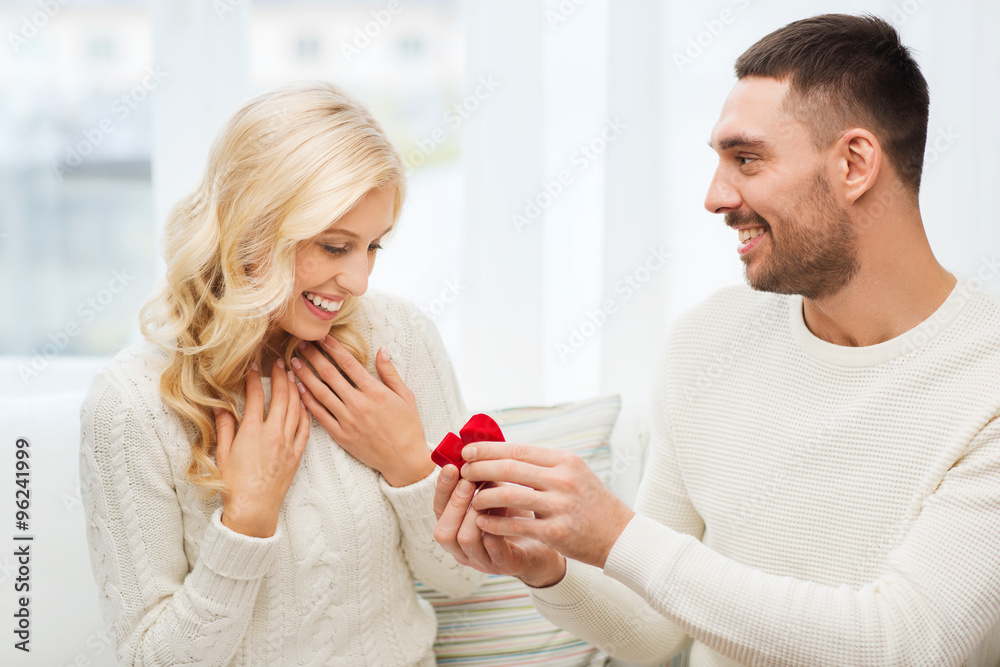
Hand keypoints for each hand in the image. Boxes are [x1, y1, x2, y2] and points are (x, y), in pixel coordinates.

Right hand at [214, 359, 309, 537]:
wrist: (254, 509)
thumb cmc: (234, 484)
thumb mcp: (223, 453)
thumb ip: (224, 427)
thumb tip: (219, 406)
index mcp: (252, 431)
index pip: (256, 396)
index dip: (255, 378)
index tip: (253, 366)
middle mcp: (273, 433)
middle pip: (281, 396)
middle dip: (281, 376)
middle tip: (279, 363)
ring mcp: (288, 443)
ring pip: (296, 408)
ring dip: (295, 389)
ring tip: (293, 375)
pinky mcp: (298, 454)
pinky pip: (305, 426)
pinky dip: (305, 411)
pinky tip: (304, 402)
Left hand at [292, 335, 432, 486]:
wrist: (404, 460)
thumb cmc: (408, 427)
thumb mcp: (406, 395)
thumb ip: (390, 372)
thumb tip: (382, 349)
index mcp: (374, 391)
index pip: (348, 363)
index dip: (332, 347)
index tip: (321, 337)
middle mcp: (358, 403)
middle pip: (329, 374)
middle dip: (313, 357)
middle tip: (300, 344)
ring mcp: (347, 420)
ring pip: (320, 393)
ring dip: (304, 376)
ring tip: (293, 363)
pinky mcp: (340, 435)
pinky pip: (319, 415)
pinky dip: (307, 401)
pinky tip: (298, 390)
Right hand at [432, 465, 566, 587]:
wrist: (549, 539)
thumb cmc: (517, 513)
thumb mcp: (496, 491)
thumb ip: (482, 475)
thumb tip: (472, 444)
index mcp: (457, 527)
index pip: (438, 510)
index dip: (442, 488)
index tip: (452, 466)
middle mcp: (464, 548)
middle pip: (443, 530)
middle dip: (455, 502)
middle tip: (470, 480)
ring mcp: (483, 559)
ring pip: (465, 539)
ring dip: (476, 512)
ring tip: (492, 492)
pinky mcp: (505, 564)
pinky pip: (493, 550)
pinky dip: (496, 527)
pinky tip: (505, 509)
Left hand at [459, 443, 634, 568]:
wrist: (620, 536)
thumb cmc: (590, 502)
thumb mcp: (573, 473)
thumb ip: (543, 464)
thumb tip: (504, 453)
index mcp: (565, 460)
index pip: (518, 450)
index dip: (489, 449)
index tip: (468, 450)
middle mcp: (563, 479)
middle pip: (510, 468)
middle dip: (480, 468)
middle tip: (462, 471)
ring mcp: (560, 505)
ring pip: (509, 496)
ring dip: (483, 496)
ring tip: (470, 498)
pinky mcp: (556, 532)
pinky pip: (516, 525)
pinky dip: (494, 523)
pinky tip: (482, 522)